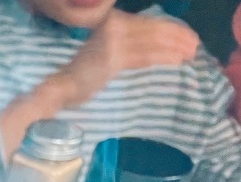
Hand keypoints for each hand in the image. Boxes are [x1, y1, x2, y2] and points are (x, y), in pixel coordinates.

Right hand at [54, 10, 199, 106]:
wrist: (62, 86)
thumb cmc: (82, 72)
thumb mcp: (104, 49)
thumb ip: (125, 42)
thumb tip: (155, 43)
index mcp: (110, 20)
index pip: (146, 22)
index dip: (169, 28)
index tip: (185, 35)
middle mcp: (113, 25)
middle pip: (152, 29)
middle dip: (177, 37)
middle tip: (195, 45)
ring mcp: (113, 41)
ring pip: (152, 42)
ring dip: (175, 47)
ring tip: (191, 53)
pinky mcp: (114, 58)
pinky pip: (145, 56)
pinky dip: (164, 58)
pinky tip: (177, 60)